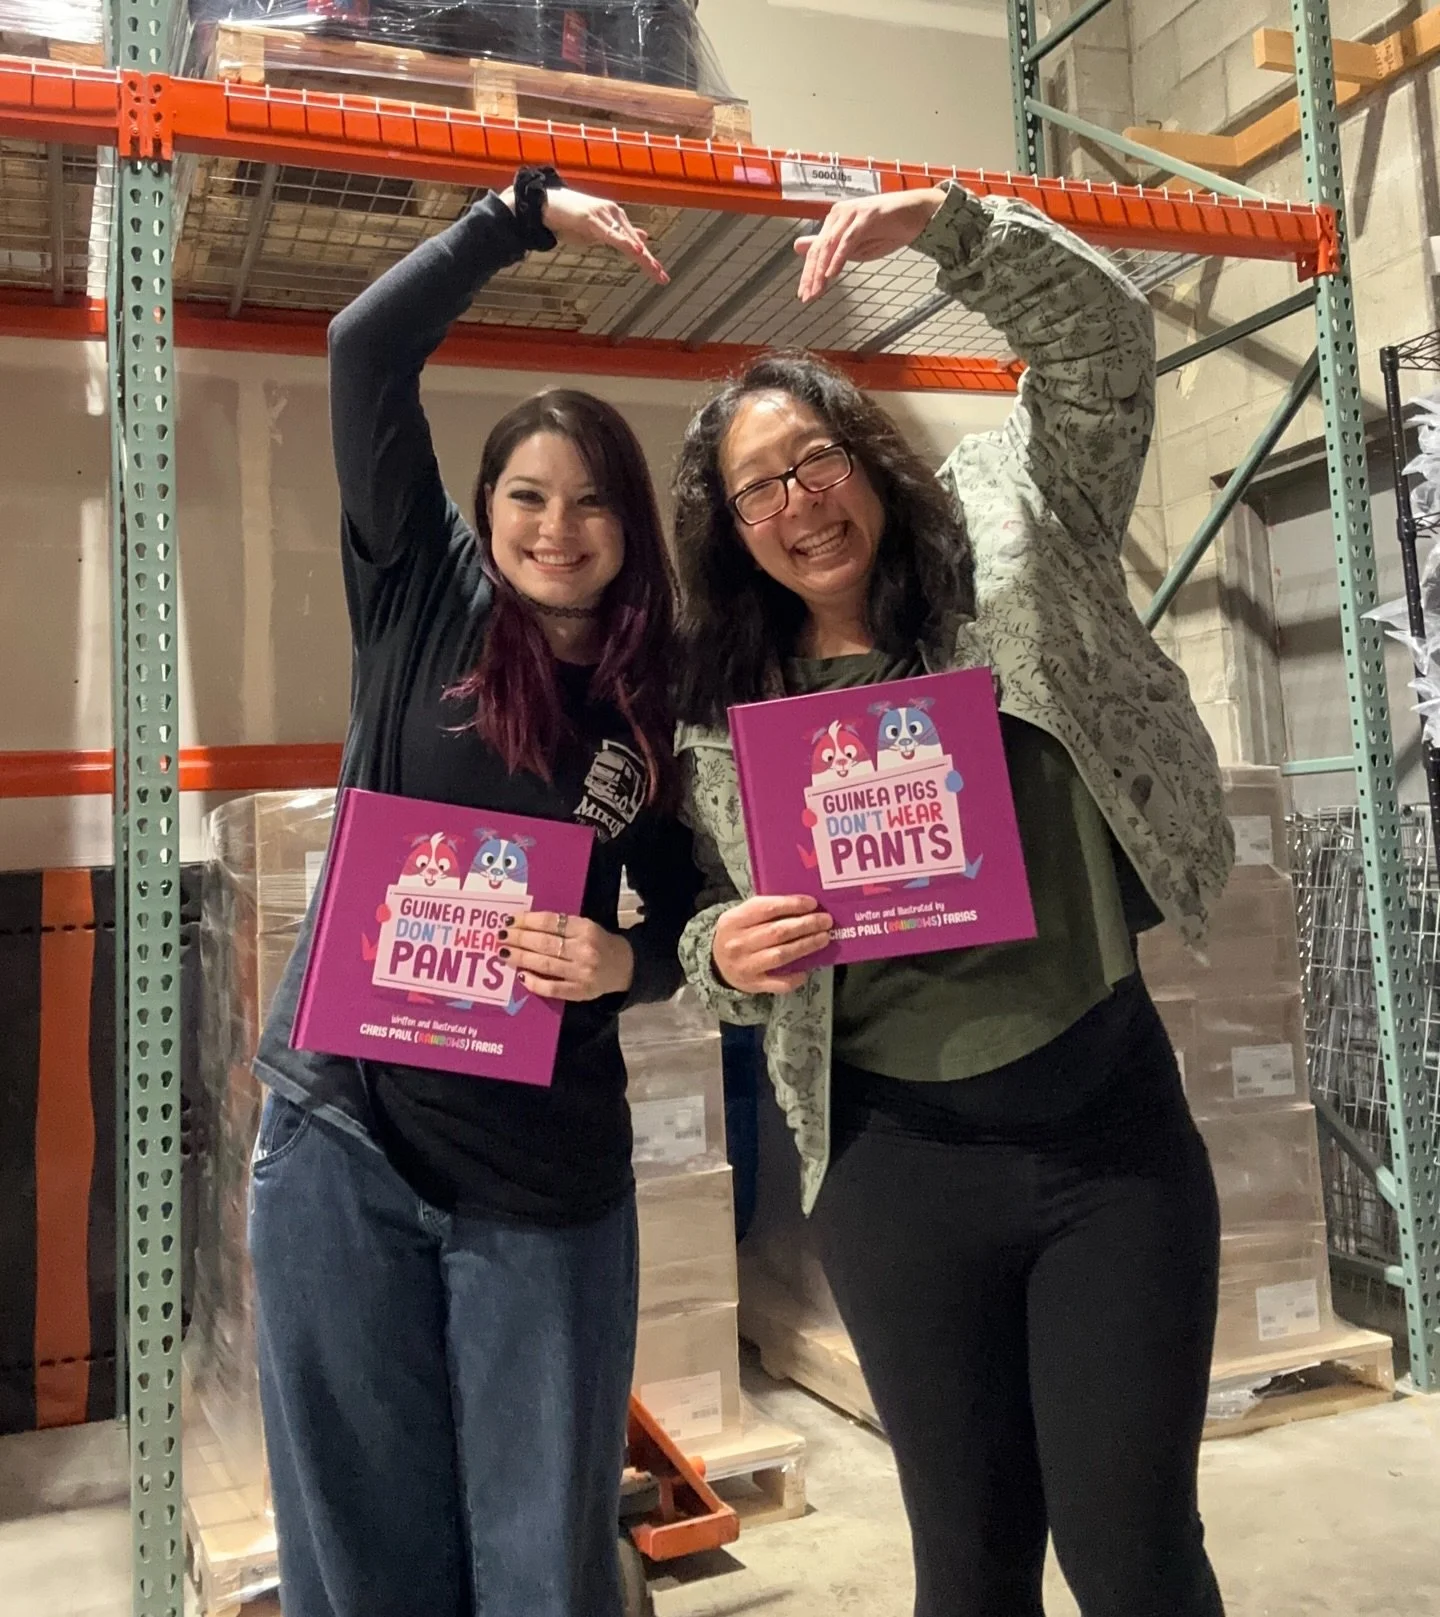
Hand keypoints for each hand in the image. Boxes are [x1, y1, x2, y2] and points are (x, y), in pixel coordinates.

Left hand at [499, 911, 634, 1001]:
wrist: (623, 967)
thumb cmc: (598, 942)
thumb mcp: (585, 926)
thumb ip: (560, 925)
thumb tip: (524, 925)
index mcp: (586, 929)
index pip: (550, 922)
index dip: (527, 921)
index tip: (509, 920)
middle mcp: (584, 950)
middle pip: (544, 943)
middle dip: (519, 939)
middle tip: (500, 936)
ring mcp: (582, 973)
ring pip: (544, 964)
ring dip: (521, 958)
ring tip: (503, 953)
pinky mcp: (579, 992)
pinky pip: (551, 988)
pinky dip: (534, 982)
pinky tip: (521, 975)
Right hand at [501, 184, 668, 283]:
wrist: (545, 205)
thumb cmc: (570, 218)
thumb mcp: (597, 232)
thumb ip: (618, 235)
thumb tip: (641, 239)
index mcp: (616, 220)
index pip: (636, 243)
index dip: (649, 260)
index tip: (661, 277)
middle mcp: (613, 215)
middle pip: (635, 242)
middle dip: (649, 261)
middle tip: (662, 278)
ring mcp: (603, 215)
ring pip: (625, 239)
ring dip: (640, 255)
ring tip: (653, 268)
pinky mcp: (590, 217)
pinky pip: (609, 233)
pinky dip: (623, 241)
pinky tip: (634, 249)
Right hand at [712, 895, 832, 994]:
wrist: (715, 964)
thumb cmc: (736, 935)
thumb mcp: (740, 916)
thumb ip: (764, 910)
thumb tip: (802, 906)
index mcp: (734, 921)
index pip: (766, 908)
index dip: (792, 905)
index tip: (812, 903)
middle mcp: (738, 943)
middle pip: (778, 932)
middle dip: (806, 925)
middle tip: (825, 920)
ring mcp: (746, 966)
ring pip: (781, 955)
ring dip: (806, 945)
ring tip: (823, 938)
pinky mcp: (754, 984)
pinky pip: (779, 982)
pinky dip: (795, 977)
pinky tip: (807, 969)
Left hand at [795, 186, 948, 302]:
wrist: (919, 213)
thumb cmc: (889, 230)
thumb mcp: (857, 247)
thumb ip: (830, 250)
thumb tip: (797, 247)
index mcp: (835, 220)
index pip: (816, 250)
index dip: (808, 273)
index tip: (805, 294)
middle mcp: (839, 214)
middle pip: (819, 248)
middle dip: (812, 275)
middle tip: (807, 297)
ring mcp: (853, 213)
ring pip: (830, 245)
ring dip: (822, 271)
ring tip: (817, 290)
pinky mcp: (867, 216)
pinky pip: (848, 240)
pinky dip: (839, 258)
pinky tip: (832, 274)